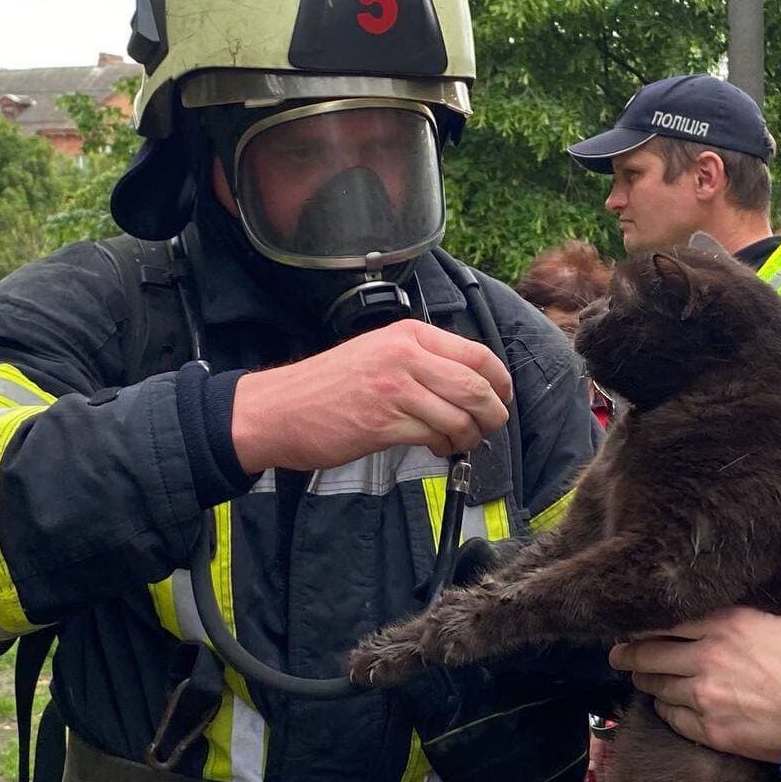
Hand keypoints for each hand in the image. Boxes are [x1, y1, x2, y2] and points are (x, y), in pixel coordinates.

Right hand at [231, 319, 511, 471]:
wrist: (278, 409)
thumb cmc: (328, 387)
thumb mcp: (378, 354)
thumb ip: (421, 362)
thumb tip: (468, 386)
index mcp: (409, 334)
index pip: (477, 354)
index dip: (500, 381)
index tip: (502, 398)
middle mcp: (406, 355)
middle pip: (477, 385)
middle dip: (493, 412)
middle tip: (489, 427)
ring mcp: (396, 388)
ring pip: (461, 414)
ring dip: (470, 434)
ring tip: (458, 441)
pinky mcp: (385, 422)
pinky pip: (435, 435)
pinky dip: (446, 446)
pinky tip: (437, 447)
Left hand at [608, 592, 780, 762]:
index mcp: (728, 621)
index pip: (666, 616)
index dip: (644, 620)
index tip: (633, 621)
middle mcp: (706, 655)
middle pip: (647, 652)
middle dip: (628, 652)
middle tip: (619, 652)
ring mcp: (705, 694)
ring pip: (654, 685)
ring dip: (645, 680)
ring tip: (640, 676)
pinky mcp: (711, 729)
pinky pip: (671, 717)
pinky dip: (665, 710)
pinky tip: (667, 705)